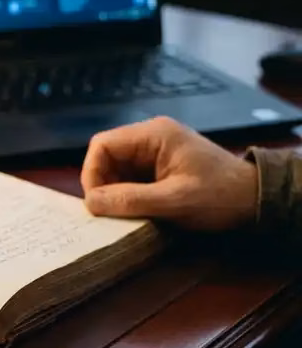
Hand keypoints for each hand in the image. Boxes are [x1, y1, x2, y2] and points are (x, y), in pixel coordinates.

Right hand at [81, 116, 257, 230]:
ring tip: (122, 213)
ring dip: (113, 192)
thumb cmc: (220, 196)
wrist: (257, 200)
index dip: (91, 173)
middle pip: (106, 156)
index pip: (102, 145)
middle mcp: (150, 137)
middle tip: (106, 211)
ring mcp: (155, 151)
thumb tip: (90, 202)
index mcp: (154, 134)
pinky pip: (129, 177)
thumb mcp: (174, 201)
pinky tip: (134, 210)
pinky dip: (125, 194)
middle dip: (101, 184)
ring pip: (115, 169)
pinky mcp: (159, 167)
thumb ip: (131, 199)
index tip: (95, 202)